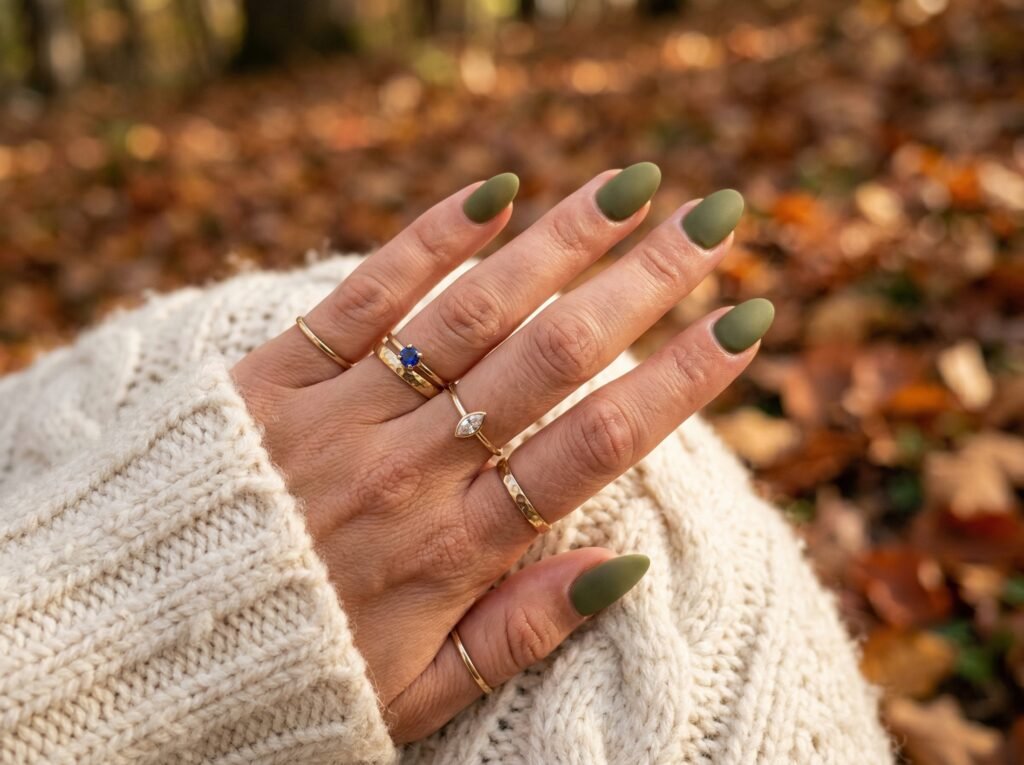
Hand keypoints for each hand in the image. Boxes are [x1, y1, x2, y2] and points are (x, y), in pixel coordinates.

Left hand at [231, 164, 770, 743]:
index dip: (679, 381)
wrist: (138, 639)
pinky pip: (363, 294)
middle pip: (551, 359)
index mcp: (451, 551)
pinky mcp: (279, 374)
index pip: (594, 447)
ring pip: (472, 312)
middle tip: (715, 221)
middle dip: (644, 284)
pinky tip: (494, 190)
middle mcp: (410, 469)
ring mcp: (344, 413)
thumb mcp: (417, 692)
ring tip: (633, 186)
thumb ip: (520, 631)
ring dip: (559, 242)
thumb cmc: (291, 667)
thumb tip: (623, 565)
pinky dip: (428, 239)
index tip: (743, 321)